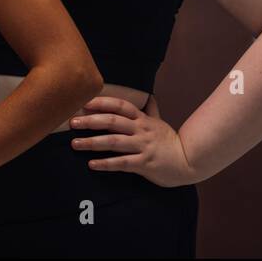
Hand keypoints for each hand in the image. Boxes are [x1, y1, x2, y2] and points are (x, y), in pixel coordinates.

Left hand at [69, 95, 198, 186]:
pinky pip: (122, 163)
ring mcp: (143, 147)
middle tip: (71, 123)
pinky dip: (106, 164)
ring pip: (114, 142)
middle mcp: (141, 130)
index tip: (84, 102)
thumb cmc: (170, 142)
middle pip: (112, 121)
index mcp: (143, 119)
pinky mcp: (145, 164)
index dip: (102, 102)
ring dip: (92, 142)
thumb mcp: (160, 123)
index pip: (120, 105)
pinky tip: (92, 164)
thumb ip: (151, 110)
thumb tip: (149, 96)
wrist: (190, 162)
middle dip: (90, 121)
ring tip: (75, 143)